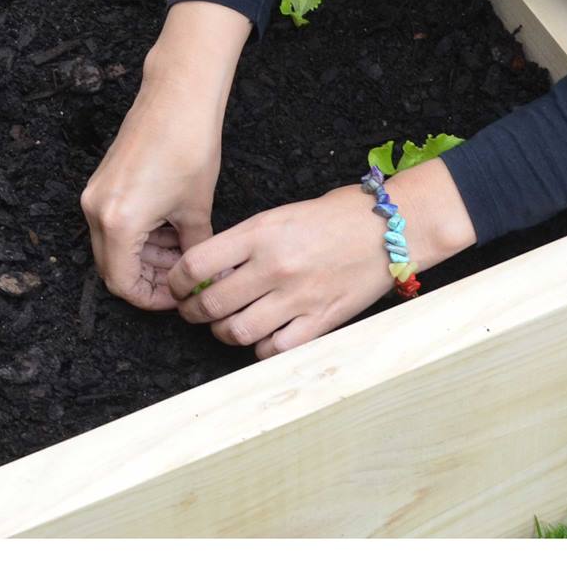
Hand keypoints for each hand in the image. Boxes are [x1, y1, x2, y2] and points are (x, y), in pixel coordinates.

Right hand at [80, 1, 249, 310]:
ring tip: (182, 252)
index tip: (178, 297)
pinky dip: (139, 235)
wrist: (178, 96)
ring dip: (145, 257)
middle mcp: (96, 210)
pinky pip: (114, 224)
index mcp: (118, 222)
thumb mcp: (196, 209)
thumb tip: (202, 278)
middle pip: (113, 268)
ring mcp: (95, 194)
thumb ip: (194, 251)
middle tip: (183, 279)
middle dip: (149, 279)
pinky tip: (170, 230)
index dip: (152, 299)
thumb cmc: (189, 146)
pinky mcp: (102, 181)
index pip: (123, 284)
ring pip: (114, 247)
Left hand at [168, 159, 476, 357]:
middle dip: (193, 312)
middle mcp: (274, 267)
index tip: (176, 286)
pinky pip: (274, 350)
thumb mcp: (280, 216)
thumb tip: (209, 271)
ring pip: (237, 333)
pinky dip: (260, 349)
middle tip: (194, 311)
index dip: (175, 281)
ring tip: (226, 325)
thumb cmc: (335, 216)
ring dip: (223, 333)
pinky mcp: (320, 321)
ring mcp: (297, 297)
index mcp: (260, 234)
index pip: (196, 265)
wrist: (390, 228)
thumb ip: (244, 243)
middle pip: (210, 304)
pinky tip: (263, 336)